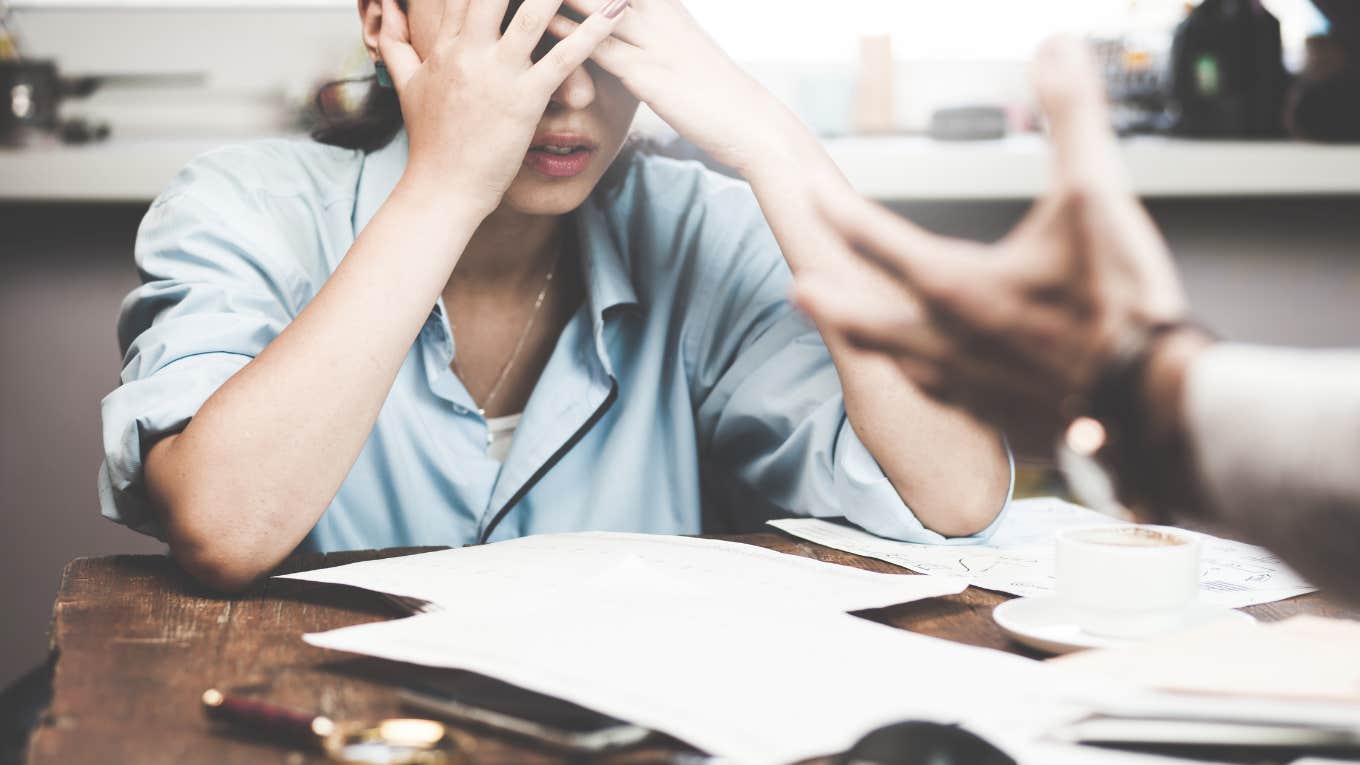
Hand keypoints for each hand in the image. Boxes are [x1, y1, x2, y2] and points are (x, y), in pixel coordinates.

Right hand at [377, 0, 629, 212]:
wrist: (441, 190)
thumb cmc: (431, 143)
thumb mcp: (406, 86)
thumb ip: (398, 46)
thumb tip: (387, 16)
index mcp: (447, 45)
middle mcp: (470, 52)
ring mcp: (497, 75)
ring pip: (533, 15)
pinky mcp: (523, 101)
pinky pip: (564, 60)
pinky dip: (592, 35)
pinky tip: (613, 14)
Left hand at [545, 0, 779, 170]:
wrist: (751, 123)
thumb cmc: (715, 91)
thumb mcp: (682, 49)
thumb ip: (654, 30)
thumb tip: (626, 21)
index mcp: (666, 2)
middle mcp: (659, 12)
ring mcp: (653, 41)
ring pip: (593, 3)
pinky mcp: (646, 74)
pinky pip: (596, 47)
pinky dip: (565, 31)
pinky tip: (537, 23)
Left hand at [792, 38, 1189, 456]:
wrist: (1157, 406)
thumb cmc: (1123, 307)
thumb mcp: (1096, 195)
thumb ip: (1072, 117)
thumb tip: (1056, 49)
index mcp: (956, 286)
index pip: (878, 240)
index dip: (839, 212)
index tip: (807, 194)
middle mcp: (948, 341)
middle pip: (868, 317)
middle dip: (832, 300)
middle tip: (799, 289)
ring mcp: (969, 386)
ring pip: (901, 362)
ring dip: (872, 342)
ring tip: (854, 335)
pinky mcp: (998, 417)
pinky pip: (944, 397)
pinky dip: (926, 380)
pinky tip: (931, 379)